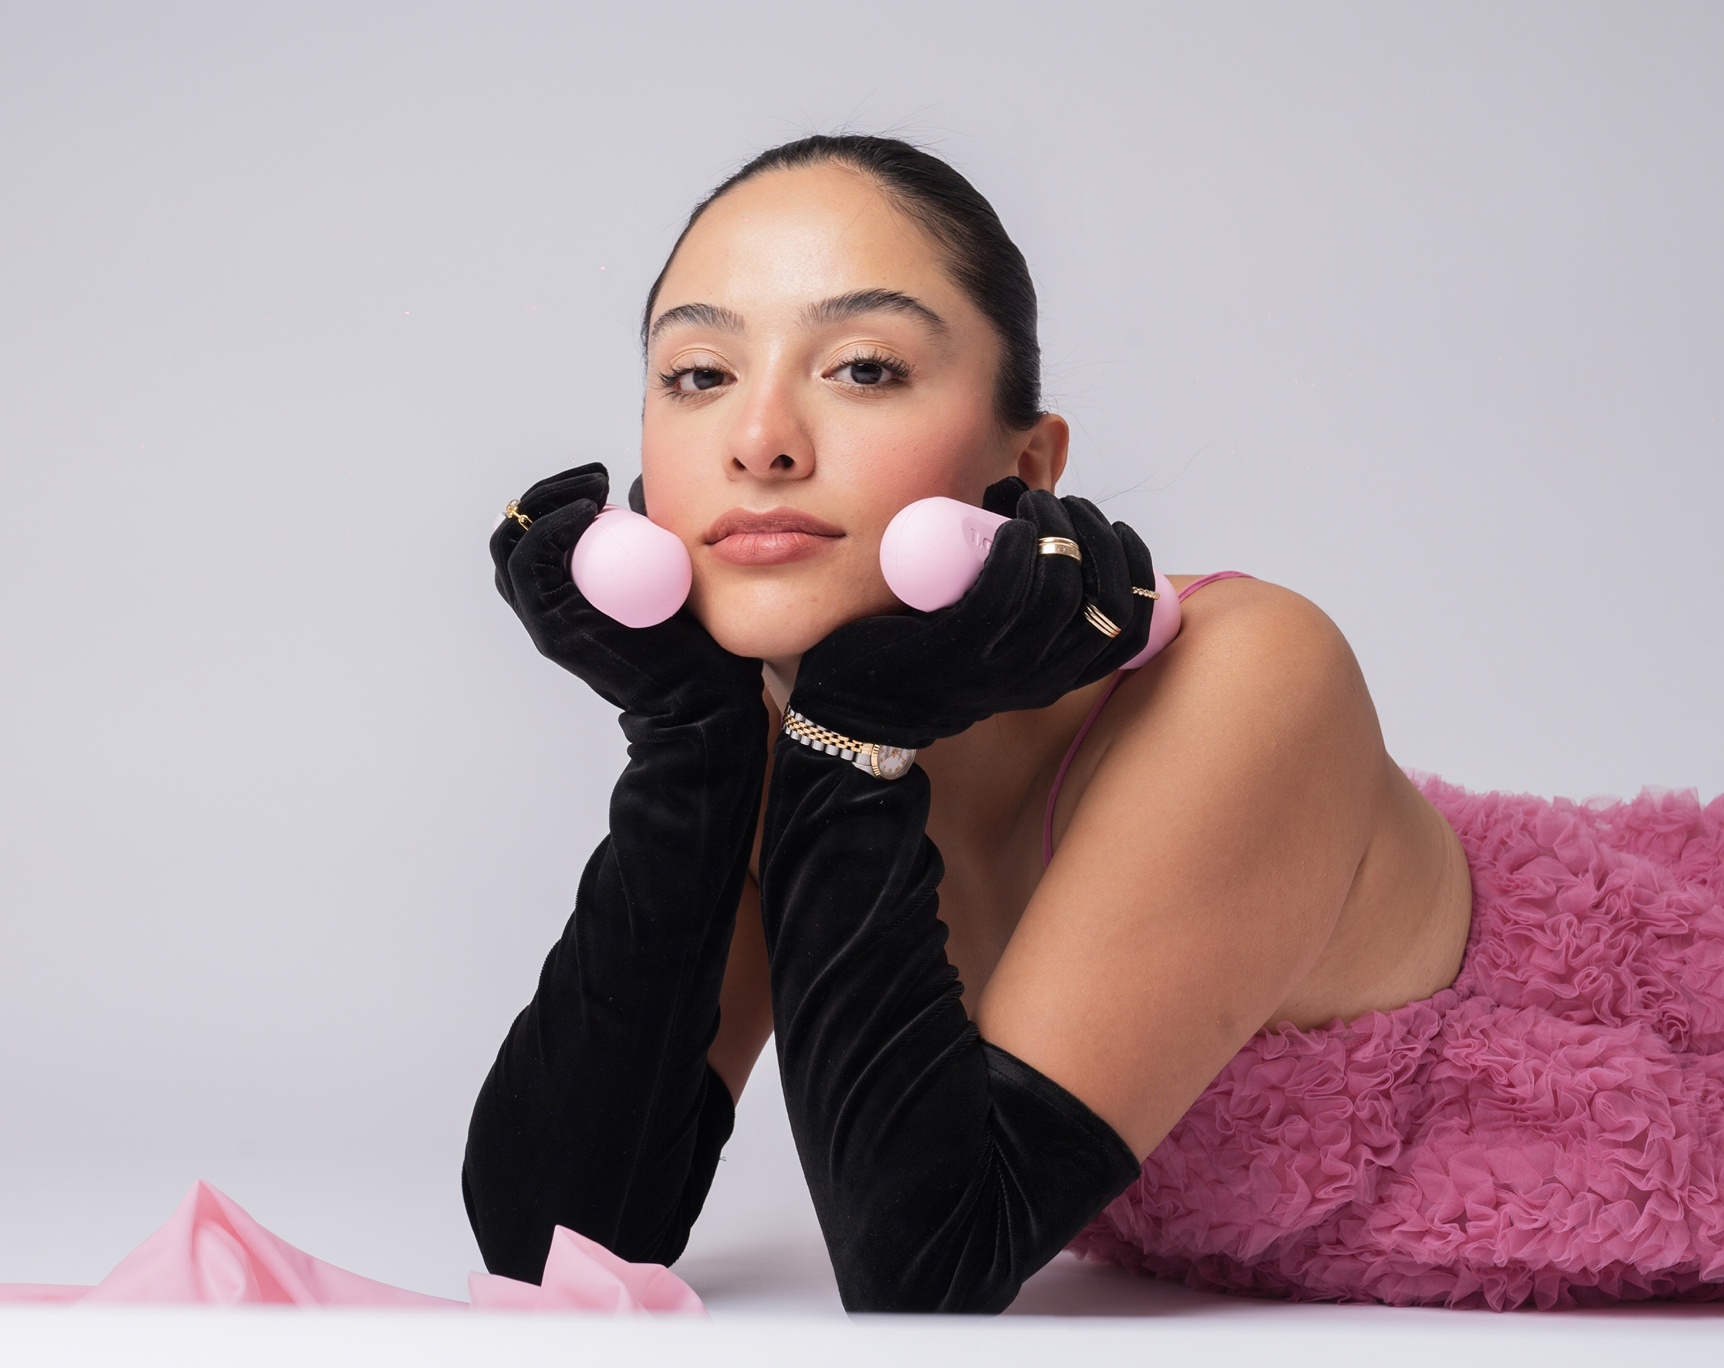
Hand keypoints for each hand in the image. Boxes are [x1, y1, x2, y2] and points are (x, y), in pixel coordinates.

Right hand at [491, 463, 762, 721]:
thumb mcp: (669, 579)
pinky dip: (550, 528)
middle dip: (545, 493)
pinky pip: (530, 565)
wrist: (702, 700)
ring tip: (592, 486)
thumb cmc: (696, 648)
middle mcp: (544, 610)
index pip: (534, 537)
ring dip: (545, 502)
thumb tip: (644, 494)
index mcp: (565, 599)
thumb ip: (648, 542)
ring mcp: (543, 621)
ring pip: (511, 546)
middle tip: (592, 475)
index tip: (599, 478)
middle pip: (514, 536)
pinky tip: (588, 509)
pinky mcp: (551, 629)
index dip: (556, 498)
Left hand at [788, 479, 1154, 748]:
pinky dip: (1015, 548)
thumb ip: (1027, 601)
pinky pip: (1006, 594)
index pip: (1133, 627)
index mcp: (1059, 674)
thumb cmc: (927, 656)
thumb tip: (1052, 523)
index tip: (1112, 528)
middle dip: (1097, 536)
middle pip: (1107, 601)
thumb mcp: (996, 640)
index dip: (1135, 568)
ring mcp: (1000, 665)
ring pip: (1062, 590)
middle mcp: (1041, 676)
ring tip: (1030, 501)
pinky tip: (1007, 525)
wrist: (856, 707)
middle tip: (1065, 503)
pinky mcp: (957, 647)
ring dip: (1056, 529)